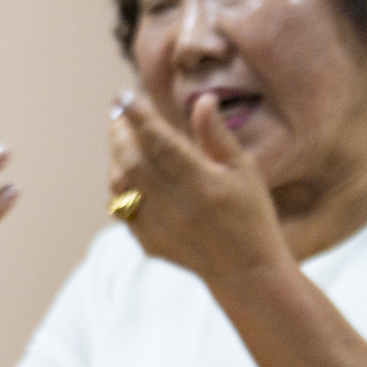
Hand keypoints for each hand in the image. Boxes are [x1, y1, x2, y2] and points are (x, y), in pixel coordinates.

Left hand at [107, 90, 287, 286]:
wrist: (246, 271)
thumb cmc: (251, 214)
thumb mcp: (244, 170)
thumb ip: (217, 135)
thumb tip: (201, 100)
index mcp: (201, 182)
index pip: (159, 141)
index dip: (139, 116)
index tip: (125, 95)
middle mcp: (175, 204)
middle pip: (132, 159)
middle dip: (120, 131)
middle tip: (118, 111)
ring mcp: (158, 226)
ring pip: (121, 183)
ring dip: (116, 156)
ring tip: (120, 136)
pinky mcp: (148, 242)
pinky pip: (122, 207)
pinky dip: (119, 185)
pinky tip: (125, 169)